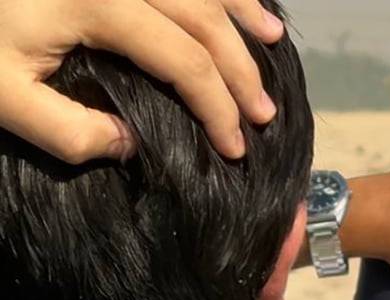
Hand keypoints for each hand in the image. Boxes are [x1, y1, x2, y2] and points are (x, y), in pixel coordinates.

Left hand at [0, 0, 283, 163]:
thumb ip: (66, 131)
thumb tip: (130, 146)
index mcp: (98, 4)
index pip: (182, 60)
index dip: (217, 106)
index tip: (235, 146)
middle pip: (204, 20)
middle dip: (240, 71)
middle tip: (264, 115)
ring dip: (241, 14)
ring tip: (272, 45)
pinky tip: (238, 0)